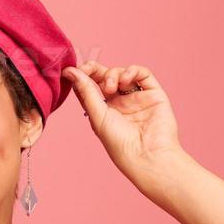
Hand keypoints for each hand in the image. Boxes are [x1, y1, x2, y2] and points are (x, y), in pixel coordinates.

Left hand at [62, 62, 182, 174]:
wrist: (147, 155)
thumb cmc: (120, 143)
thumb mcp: (97, 116)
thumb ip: (86, 91)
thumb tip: (69, 71)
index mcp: (104, 111)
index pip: (91, 87)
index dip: (82, 75)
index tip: (72, 70)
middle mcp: (121, 103)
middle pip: (105, 76)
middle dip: (96, 70)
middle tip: (89, 69)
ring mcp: (137, 98)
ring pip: (122, 73)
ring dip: (113, 74)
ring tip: (111, 88)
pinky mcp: (154, 94)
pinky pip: (143, 74)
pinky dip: (132, 71)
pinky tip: (125, 80)